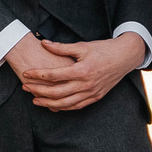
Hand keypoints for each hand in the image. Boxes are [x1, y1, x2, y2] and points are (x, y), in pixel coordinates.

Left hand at [11, 33, 147, 110]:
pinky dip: (63, 107)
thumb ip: (62, 47)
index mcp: (81, 70)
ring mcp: (91, 93)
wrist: (125, 57)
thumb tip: (44, 43)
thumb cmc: (104, 49)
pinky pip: (76, 106)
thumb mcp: (82, 46)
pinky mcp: (95, 97)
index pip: (54, 75)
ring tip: (35, 100)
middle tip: (25, 87)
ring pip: (65, 103)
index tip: (26, 73)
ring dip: (48, 103)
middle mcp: (86, 84)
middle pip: (56, 92)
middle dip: (38, 90)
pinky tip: (53, 106)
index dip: (38, 74)